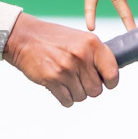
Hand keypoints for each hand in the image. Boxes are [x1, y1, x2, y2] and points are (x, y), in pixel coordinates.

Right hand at [2, 14, 117, 106]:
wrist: (24, 38)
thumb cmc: (53, 39)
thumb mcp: (80, 39)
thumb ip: (95, 55)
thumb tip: (111, 77)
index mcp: (92, 43)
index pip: (112, 73)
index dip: (111, 81)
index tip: (106, 82)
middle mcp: (81, 56)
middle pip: (96, 90)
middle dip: (88, 88)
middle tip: (78, 78)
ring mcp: (66, 68)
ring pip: (82, 97)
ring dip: (75, 93)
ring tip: (65, 78)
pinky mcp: (52, 79)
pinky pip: (67, 101)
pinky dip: (64, 98)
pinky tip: (58, 85)